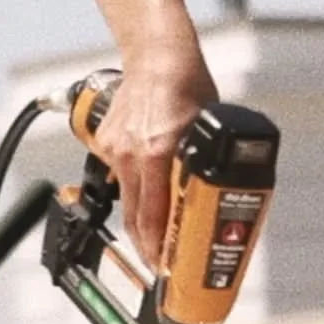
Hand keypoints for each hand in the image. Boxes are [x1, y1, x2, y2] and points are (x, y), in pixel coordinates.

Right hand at [93, 53, 218, 267]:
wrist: (157, 56)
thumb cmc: (187, 85)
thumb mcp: (208, 128)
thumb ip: (204, 162)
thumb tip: (217, 195)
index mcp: (157, 151)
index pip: (153, 216)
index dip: (159, 248)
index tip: (167, 267)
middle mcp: (131, 153)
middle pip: (134, 218)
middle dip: (149, 246)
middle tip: (163, 264)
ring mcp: (115, 148)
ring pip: (126, 201)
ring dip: (141, 223)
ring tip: (158, 240)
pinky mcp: (106, 143)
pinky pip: (120, 177)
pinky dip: (134, 192)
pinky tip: (148, 196)